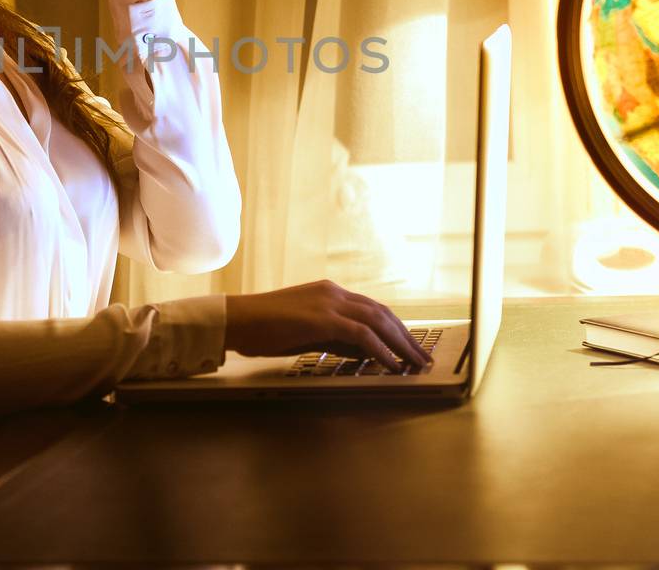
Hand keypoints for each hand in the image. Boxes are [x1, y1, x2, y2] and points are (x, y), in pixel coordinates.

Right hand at [224, 279, 433, 372]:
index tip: (410, 347)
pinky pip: (361, 334)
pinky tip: (391, 365)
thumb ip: (334, 338)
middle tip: (422, 357)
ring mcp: (328, 303)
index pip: (372, 309)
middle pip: (382, 313)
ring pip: (378, 321)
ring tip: (415, 363)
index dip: (395, 328)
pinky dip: (381, 349)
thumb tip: (363, 353)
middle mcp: (333, 293)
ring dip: (400, 343)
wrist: (236, 320)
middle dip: (406, 336)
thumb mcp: (304, 332)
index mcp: (329, 293)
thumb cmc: (263, 329)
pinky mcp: (322, 318)